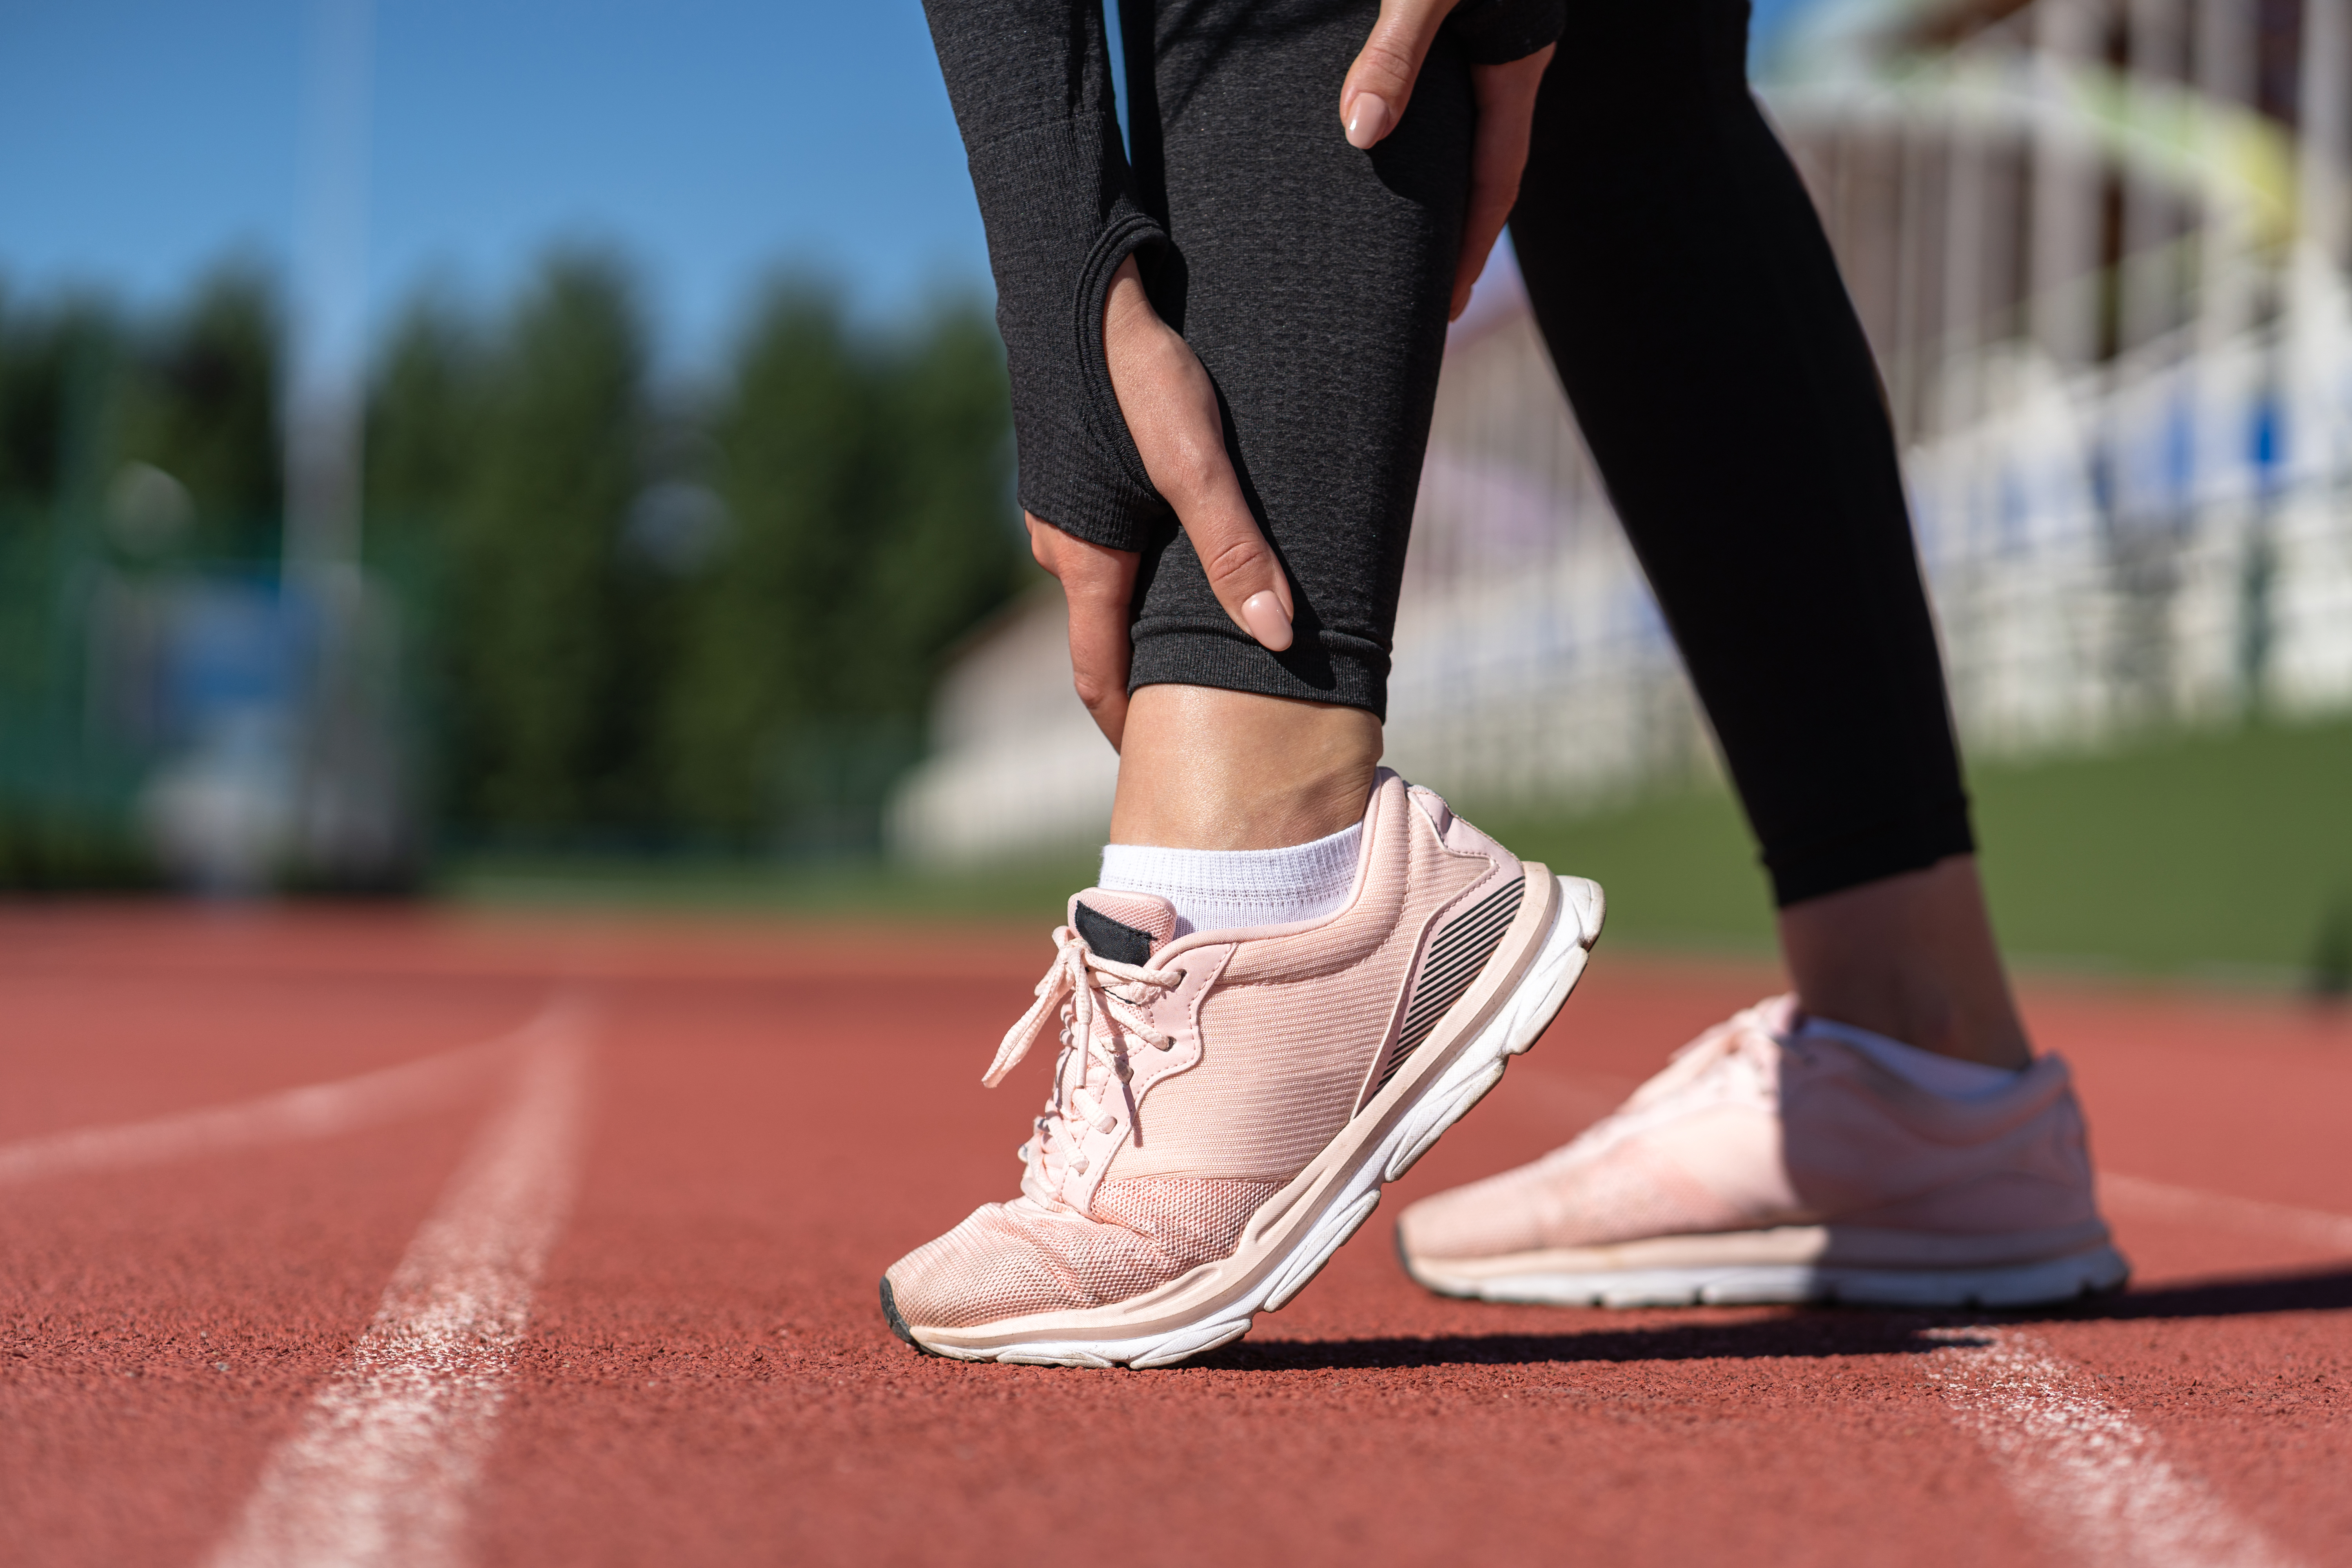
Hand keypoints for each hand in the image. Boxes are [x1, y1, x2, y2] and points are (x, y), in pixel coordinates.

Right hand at [1029, 257, 1294, 750]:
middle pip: (1101, 629)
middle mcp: (1060, 538)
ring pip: (1102, 575)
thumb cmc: (1139, 368)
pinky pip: (1103, 528)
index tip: (1149, 761)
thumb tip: (1278, 636)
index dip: (1124, 724)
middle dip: (1140, 672)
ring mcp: (1059, 500)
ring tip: (1196, 626)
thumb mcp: (1199, 463)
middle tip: (1187, 702)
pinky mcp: (1070, 462)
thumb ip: (1236, 550)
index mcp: (1085, 557)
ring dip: (1142, 607)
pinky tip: (1175, 537)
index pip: (1096, 673)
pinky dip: (1136, 556)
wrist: (1083, 282)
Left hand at [1339, 0, 1554, 319]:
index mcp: (1511, 66)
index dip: (1473, 245)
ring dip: (1440, 191)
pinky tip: (1391, 154)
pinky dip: (1421, 141)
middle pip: (1483, 172)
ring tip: (1410, 244)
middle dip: (1458, 235)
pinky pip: (1440, 102)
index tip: (1448, 305)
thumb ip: (1394, 53)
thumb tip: (1361, 132)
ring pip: (1462, 138)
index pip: (1496, 179)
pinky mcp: (1458, 24)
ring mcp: (1485, 45)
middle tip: (1430, 298)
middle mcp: (1504, 61)